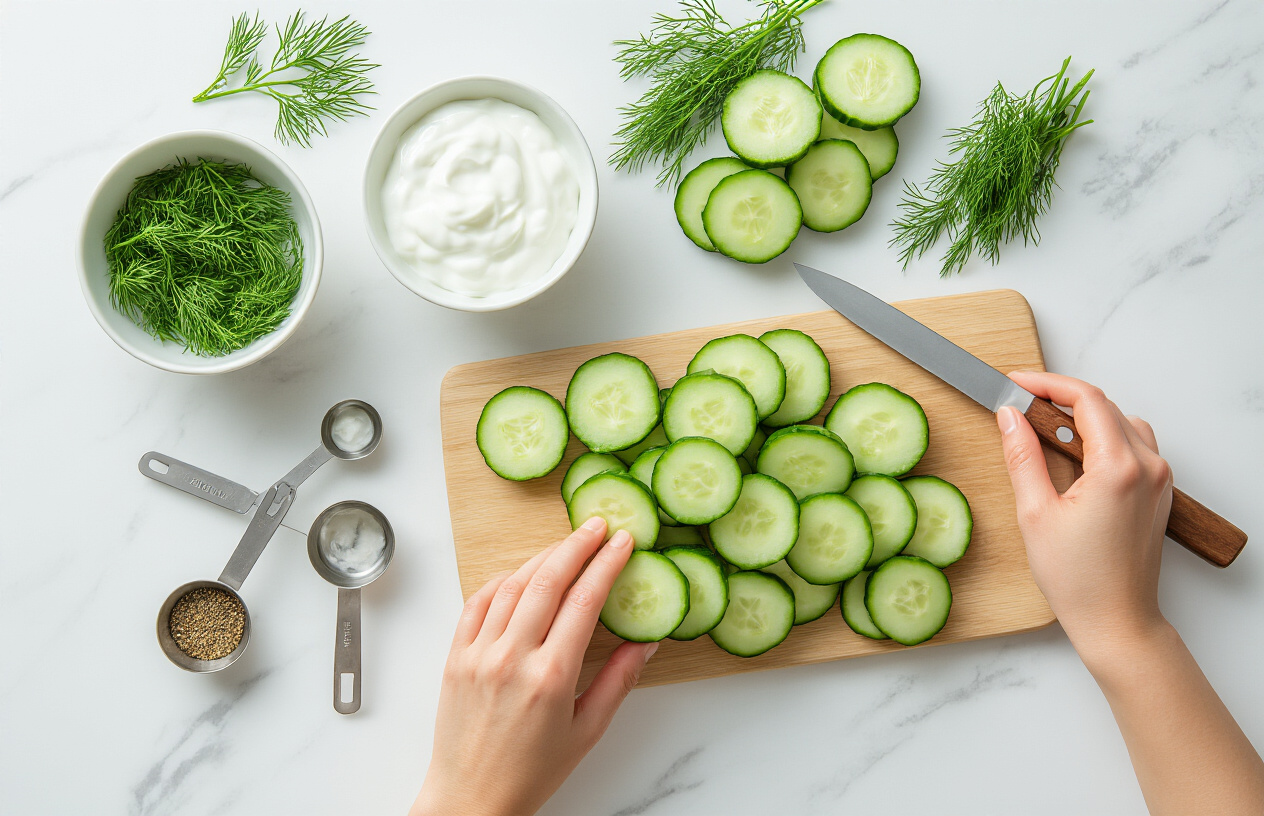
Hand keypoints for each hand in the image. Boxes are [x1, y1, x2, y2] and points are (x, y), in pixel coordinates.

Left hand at [411, 518, 656, 815]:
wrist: (472, 798)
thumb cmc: (532, 772)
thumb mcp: (587, 731)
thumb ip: (618, 681)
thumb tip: (645, 642)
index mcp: (551, 677)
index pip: (584, 600)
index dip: (606, 564)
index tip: (622, 542)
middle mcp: (512, 658)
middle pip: (547, 580)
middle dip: (576, 546)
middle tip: (597, 525)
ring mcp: (478, 654)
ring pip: (511, 585)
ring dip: (540, 557)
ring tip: (565, 544)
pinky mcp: (455, 657)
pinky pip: (477, 603)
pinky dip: (501, 581)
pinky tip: (520, 573)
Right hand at [998, 371, 1263, 814]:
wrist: (1117, 622)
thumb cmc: (1077, 579)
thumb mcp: (1034, 513)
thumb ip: (1021, 456)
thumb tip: (1009, 417)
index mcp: (1118, 467)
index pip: (1086, 399)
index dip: (1046, 383)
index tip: (1014, 382)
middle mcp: (1148, 466)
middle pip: (1105, 406)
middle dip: (1060, 399)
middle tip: (1019, 405)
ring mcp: (1160, 480)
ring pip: (1122, 423)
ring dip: (1084, 417)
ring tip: (1045, 431)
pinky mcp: (1159, 493)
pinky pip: (1135, 446)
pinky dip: (1103, 438)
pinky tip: (1074, 455)